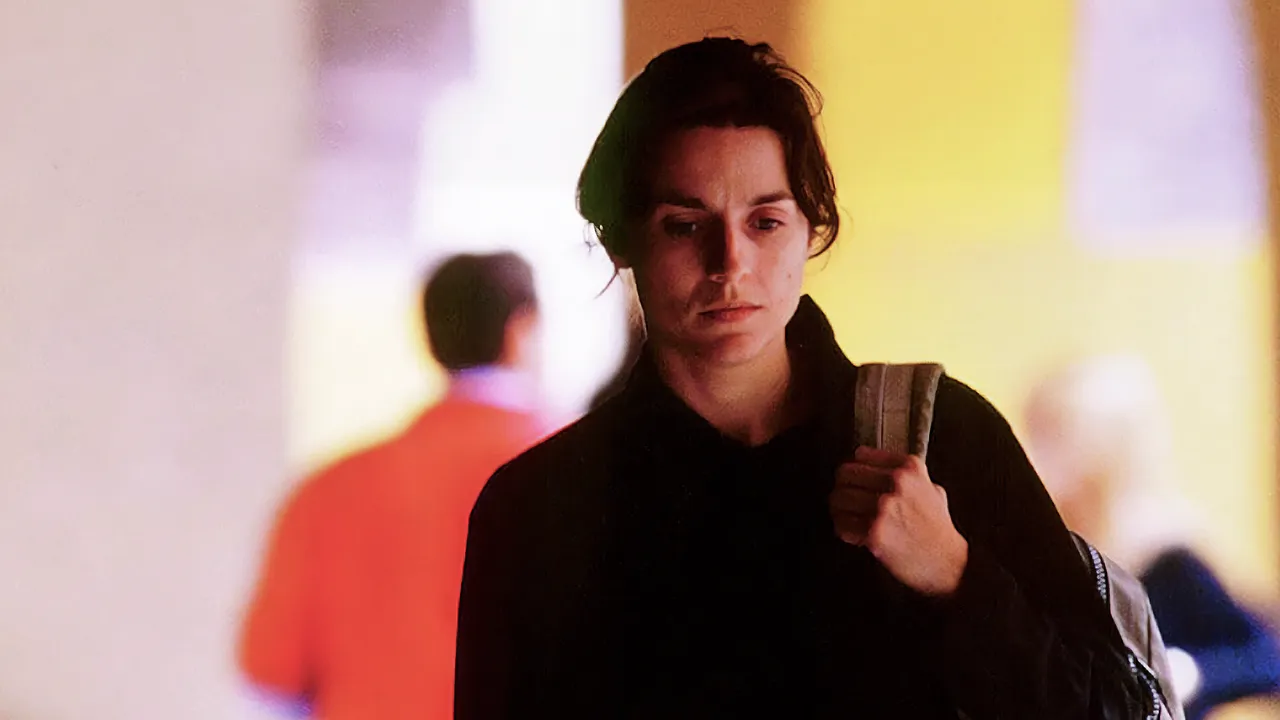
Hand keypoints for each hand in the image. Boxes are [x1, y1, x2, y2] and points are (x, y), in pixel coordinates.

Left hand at [830, 446, 968, 596]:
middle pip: (845, 473)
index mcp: (910, 469)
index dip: (853, 467)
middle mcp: (896, 484)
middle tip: (842, 495)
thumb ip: (911, 478)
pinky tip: (851, 531)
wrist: (948, 563)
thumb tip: (884, 469)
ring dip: (838, 508)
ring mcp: (884, 508)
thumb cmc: (940, 530)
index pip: (862, 455)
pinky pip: (842, 524)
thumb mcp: (933, 491)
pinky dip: (843, 528)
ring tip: (844, 514)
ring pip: (839, 497)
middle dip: (841, 486)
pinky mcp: (874, 532)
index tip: (851, 474)